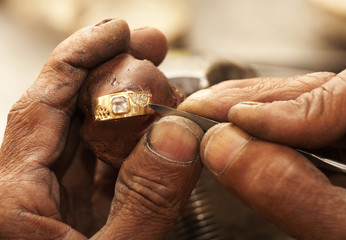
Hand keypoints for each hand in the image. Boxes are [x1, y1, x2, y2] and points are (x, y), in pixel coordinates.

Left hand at [0, 19, 202, 238]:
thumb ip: (146, 200)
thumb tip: (179, 135)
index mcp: (13, 201)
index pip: (42, 104)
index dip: (80, 56)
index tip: (117, 31)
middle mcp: (23, 190)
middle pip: (65, 110)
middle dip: (111, 74)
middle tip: (149, 50)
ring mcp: (47, 197)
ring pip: (85, 133)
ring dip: (125, 108)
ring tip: (159, 87)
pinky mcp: (69, 206)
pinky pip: (98, 160)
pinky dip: (128, 142)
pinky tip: (152, 132)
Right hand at [179, 66, 345, 238]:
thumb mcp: (343, 234)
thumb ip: (286, 187)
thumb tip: (225, 146)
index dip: (283, 106)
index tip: (232, 120)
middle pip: (320, 91)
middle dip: (254, 101)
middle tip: (205, 108)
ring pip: (309, 104)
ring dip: (256, 112)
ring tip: (216, 117)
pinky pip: (308, 124)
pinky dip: (270, 128)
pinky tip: (244, 132)